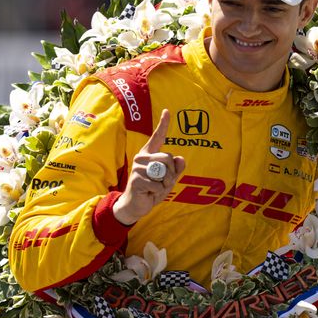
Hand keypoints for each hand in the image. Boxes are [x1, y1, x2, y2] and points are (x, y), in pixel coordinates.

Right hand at [113, 110, 185, 224]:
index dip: (163, 124)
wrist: (136, 206)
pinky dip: (158, 191)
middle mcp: (142, 157)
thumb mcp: (168, 179)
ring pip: (164, 171)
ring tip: (155, 188)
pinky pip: (158, 184)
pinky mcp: (136, 179)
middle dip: (172, 173)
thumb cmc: (152, 190)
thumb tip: (181, 159)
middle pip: (168, 157)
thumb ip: (175, 169)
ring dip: (165, 184)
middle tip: (163, 183)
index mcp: (150, 155)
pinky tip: (149, 193)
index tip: (167, 111)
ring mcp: (138, 168)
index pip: (158, 137)